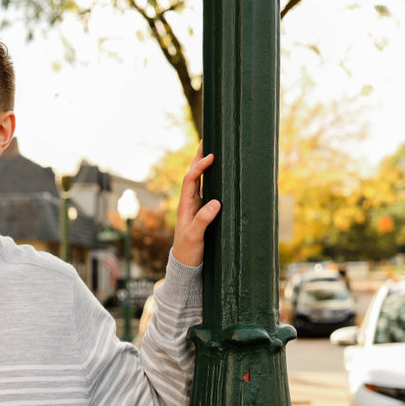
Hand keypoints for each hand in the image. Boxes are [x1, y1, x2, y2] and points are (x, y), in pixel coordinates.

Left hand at [172, 141, 220, 266]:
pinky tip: (219, 174)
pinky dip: (212, 180)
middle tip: (207, 140)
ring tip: (212, 150)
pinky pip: (207, 191)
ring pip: (200, 181)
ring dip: (204, 166)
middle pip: (193, 175)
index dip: (200, 166)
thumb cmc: (188, 251)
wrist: (185, 265)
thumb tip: (216, 202)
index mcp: (185, 205)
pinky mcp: (203, 213)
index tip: (211, 156)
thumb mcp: (194, 237)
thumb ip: (203, 220)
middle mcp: (189, 203)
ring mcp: (196, 207)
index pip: (191, 179)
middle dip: (199, 158)